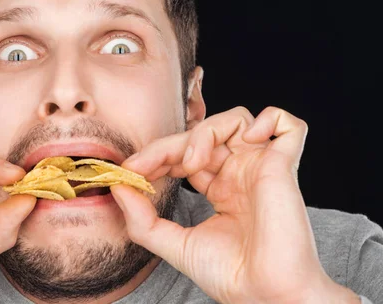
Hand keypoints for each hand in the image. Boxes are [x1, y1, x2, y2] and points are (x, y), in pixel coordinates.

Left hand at [112, 106, 358, 302]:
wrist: (265, 296)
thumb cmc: (229, 275)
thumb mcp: (173, 244)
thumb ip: (141, 219)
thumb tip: (118, 186)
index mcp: (221, 189)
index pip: (186, 155)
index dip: (157, 156)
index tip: (130, 171)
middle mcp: (241, 174)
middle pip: (203, 135)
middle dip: (167, 146)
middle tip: (142, 166)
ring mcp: (260, 167)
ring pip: (236, 120)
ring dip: (206, 131)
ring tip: (192, 161)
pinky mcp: (282, 166)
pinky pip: (287, 124)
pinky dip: (268, 119)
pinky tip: (246, 140)